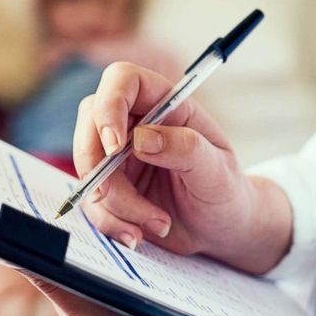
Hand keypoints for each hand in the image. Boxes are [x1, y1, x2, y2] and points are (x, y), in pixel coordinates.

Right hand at [73, 62, 291, 274]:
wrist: (222, 229)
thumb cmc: (227, 191)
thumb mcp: (217, 171)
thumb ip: (186, 148)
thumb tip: (142, 138)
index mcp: (166, 104)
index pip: (123, 80)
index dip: (109, 105)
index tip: (116, 145)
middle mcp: (137, 124)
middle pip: (91, 121)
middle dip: (99, 165)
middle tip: (119, 197)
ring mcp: (119, 155)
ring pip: (88, 167)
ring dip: (114, 204)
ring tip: (156, 223)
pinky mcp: (110, 186)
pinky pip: (91, 200)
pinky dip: (109, 222)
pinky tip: (137, 235)